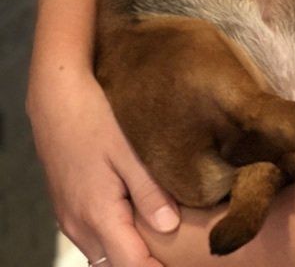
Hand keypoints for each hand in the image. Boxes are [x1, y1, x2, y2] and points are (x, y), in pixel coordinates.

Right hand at [27, 68, 179, 266]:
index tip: (183, 264)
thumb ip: (149, 192)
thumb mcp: (128, 152)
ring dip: (127, 252)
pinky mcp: (66, 207)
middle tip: (177, 253)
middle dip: (144, 263)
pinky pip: (92, 237)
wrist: (55, 98)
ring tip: (161, 240)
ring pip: (102, 253)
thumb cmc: (94, 119)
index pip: (130, 266)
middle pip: (115, 265)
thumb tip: (170, 226)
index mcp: (98, 215)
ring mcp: (69, 218)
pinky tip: (135, 221)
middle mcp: (79, 225)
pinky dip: (114, 239)